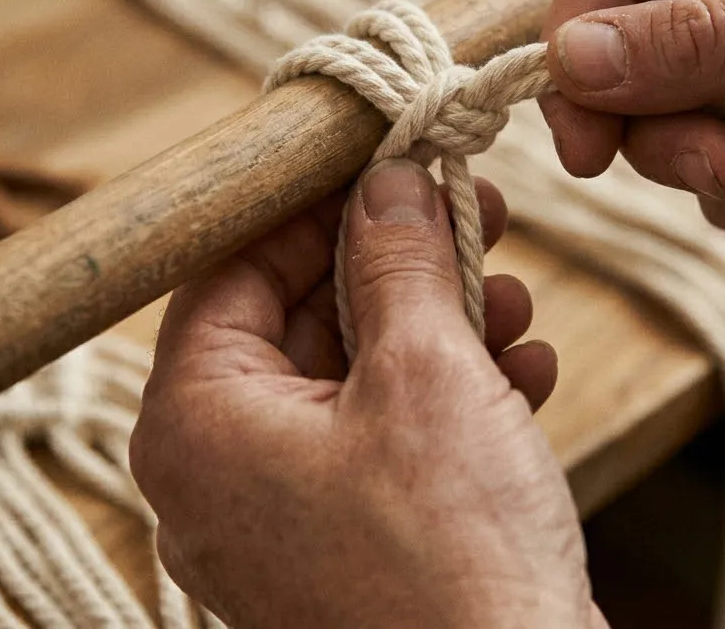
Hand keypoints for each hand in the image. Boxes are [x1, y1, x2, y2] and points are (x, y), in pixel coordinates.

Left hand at [131, 159, 604, 628]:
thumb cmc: (451, 558)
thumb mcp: (427, 372)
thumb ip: (398, 260)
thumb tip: (388, 181)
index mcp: (199, 421)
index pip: (233, 267)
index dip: (313, 206)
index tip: (380, 166)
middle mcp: (226, 469)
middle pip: (304, 316)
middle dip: (399, 264)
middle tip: (469, 211)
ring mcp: (289, 510)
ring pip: (358, 372)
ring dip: (441, 324)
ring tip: (514, 295)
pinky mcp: (352, 539)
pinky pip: (387, 434)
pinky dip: (452, 393)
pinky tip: (526, 369)